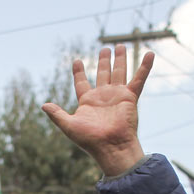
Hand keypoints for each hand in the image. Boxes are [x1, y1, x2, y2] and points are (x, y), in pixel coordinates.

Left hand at [42, 45, 151, 176]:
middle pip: (103, 74)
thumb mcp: (69, 126)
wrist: (111, 147)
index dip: (79, 72)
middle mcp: (103, 97)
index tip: (77, 61)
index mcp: (88, 102)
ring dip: (120, 59)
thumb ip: (57, 114)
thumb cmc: (90, 140)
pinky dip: (145, 67)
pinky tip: (150, 54)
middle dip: (103, 61)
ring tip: (119, 46)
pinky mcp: (130, 97)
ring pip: (119, 72)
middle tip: (104, 49)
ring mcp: (117, 96)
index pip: (82, 83)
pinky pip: (139, 79)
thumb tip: (43, 105)